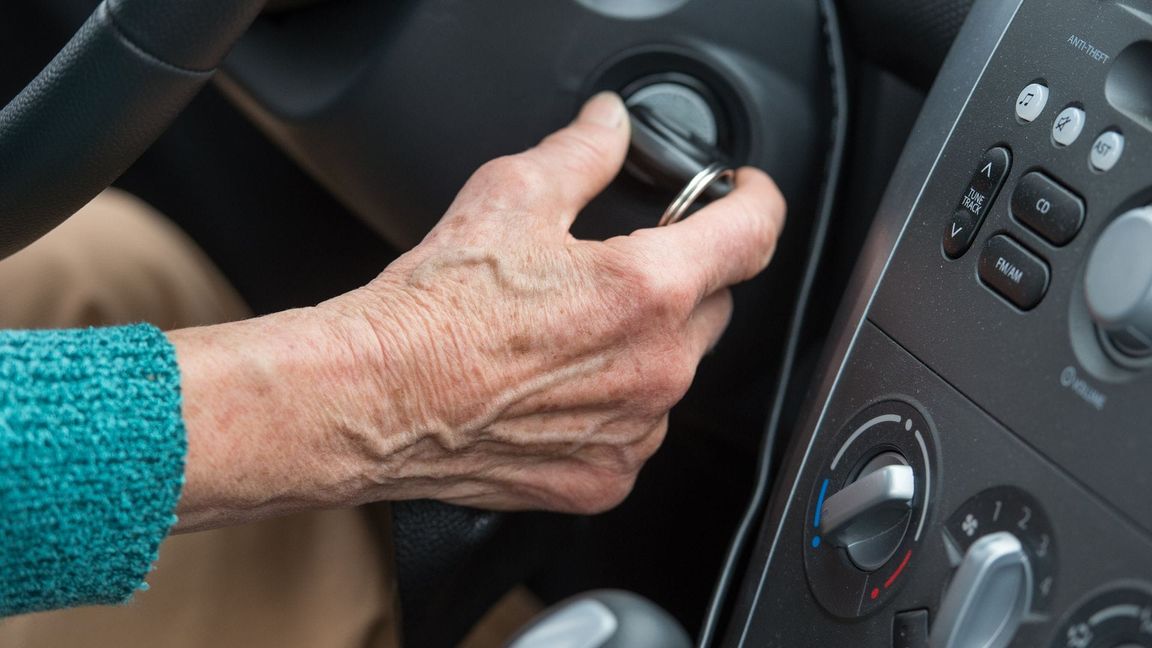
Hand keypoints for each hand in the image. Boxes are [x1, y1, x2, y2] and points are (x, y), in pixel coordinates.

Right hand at [330, 92, 785, 512]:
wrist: (374, 399)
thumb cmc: (433, 310)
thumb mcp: (510, 196)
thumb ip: (582, 152)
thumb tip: (610, 124)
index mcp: (647, 288)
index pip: (751, 234)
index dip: (755, 201)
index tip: (745, 195)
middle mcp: (656, 367)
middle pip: (712, 305)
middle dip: (681, 278)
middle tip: (613, 269)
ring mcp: (634, 432)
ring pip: (676, 372)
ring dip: (647, 346)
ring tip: (567, 334)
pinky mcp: (605, 477)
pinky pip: (638, 430)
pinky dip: (615, 406)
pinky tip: (557, 388)